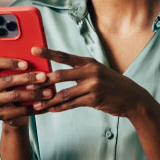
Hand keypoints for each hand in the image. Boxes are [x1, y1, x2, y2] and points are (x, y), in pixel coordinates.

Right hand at [0, 56, 55, 127]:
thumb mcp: (17, 77)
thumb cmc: (17, 88)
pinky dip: (35, 107)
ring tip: (48, 92)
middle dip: (27, 78)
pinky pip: (20, 110)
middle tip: (44, 77)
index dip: (10, 62)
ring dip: (34, 93)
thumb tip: (40, 62)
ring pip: (14, 96)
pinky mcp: (0, 114)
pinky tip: (47, 105)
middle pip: (7, 80)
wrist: (13, 113)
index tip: (26, 63)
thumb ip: (23, 69)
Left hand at [28, 46, 146, 116]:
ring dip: (48, 99)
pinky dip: (59, 107)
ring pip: (64, 93)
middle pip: (60, 75)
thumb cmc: (111, 84)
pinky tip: (50, 110)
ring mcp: (92, 86)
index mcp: (88, 62)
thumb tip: (57, 74)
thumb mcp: (97, 72)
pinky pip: (71, 104)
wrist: (132, 97)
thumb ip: (79, 71)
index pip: (64, 56)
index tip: (33, 49)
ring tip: (35, 103)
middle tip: (27, 84)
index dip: (48, 53)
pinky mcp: (94, 99)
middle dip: (42, 81)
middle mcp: (90, 72)